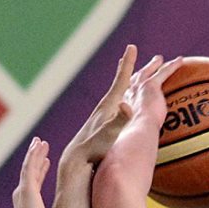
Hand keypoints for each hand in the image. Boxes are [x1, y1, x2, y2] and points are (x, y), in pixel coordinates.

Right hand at [12, 138, 52, 207]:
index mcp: (28, 203)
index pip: (35, 182)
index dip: (40, 171)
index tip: (45, 162)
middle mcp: (22, 194)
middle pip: (30, 171)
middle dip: (36, 158)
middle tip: (41, 146)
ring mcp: (23, 189)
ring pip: (29, 166)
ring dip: (35, 153)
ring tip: (41, 141)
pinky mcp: (26, 187)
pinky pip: (29, 166)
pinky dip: (33, 155)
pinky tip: (38, 145)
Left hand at [62, 45, 144, 166]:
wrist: (76, 161)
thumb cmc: (94, 149)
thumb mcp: (110, 134)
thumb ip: (120, 120)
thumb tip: (127, 105)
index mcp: (110, 105)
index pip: (121, 80)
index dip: (127, 63)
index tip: (131, 46)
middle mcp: (106, 107)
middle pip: (121, 82)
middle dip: (128, 67)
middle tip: (132, 51)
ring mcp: (103, 115)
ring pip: (118, 93)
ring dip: (125, 81)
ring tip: (128, 73)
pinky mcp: (102, 124)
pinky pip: (116, 105)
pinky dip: (122, 98)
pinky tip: (122, 102)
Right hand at [120, 54, 180, 139]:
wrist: (135, 133)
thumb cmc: (130, 142)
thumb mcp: (132, 141)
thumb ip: (137, 142)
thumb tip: (143, 157)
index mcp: (124, 107)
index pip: (126, 95)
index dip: (128, 89)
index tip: (128, 85)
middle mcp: (130, 95)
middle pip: (135, 79)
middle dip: (140, 71)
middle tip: (144, 67)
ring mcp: (140, 89)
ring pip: (149, 72)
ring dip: (154, 64)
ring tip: (160, 59)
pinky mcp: (150, 86)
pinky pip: (164, 72)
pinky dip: (172, 65)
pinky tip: (181, 60)